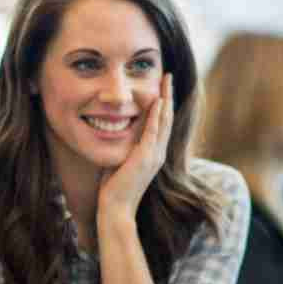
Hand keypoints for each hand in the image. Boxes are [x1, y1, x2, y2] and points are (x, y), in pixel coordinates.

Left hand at [97, 74, 173, 217]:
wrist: (116, 208)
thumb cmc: (115, 188)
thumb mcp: (121, 161)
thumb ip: (124, 147)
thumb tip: (114, 132)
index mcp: (153, 153)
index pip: (161, 123)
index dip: (162, 104)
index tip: (161, 86)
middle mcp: (158, 153)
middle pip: (167, 118)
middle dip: (167, 95)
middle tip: (168, 76)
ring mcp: (153, 155)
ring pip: (163, 121)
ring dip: (164, 99)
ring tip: (166, 81)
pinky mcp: (145, 158)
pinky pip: (152, 132)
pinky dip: (156, 116)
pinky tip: (158, 101)